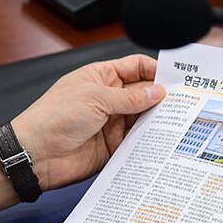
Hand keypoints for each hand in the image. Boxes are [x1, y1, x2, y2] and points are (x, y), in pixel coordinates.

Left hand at [10, 54, 165, 191]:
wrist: (37, 155)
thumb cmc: (54, 117)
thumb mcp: (96, 98)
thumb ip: (130, 97)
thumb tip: (159, 92)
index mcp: (102, 77)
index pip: (136, 67)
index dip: (155, 71)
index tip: (176, 79)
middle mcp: (110, 98)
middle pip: (145, 93)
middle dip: (163, 97)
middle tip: (184, 102)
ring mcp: (114, 121)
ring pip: (145, 117)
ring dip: (159, 119)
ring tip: (178, 121)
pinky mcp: (116, 144)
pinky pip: (140, 140)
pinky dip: (151, 140)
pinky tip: (163, 138)